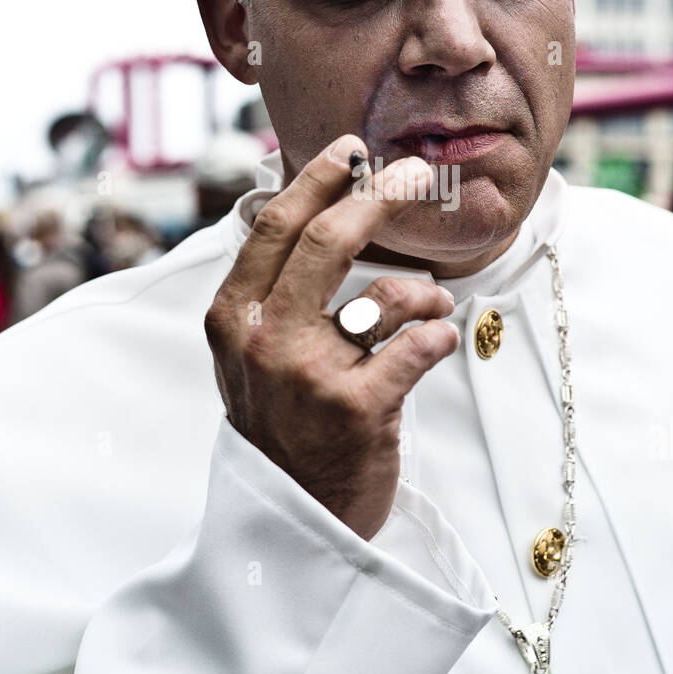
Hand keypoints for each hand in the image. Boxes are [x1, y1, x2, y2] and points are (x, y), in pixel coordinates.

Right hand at [204, 134, 459, 539]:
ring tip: (428, 313)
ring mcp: (310, 377)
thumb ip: (270, 290)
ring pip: (389, 295)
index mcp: (233, 318)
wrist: (292, 522)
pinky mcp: (359, 410)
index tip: (353, 150)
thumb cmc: (282, 425)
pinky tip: (435, 348)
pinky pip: (421, 346)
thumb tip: (313, 200)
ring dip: (424, 296)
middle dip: (381, 196)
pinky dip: (439, 339)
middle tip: (417, 176)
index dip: (321, 179)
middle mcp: (263, 342)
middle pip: (329, 240)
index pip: (277, 226)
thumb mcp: (248, 355)